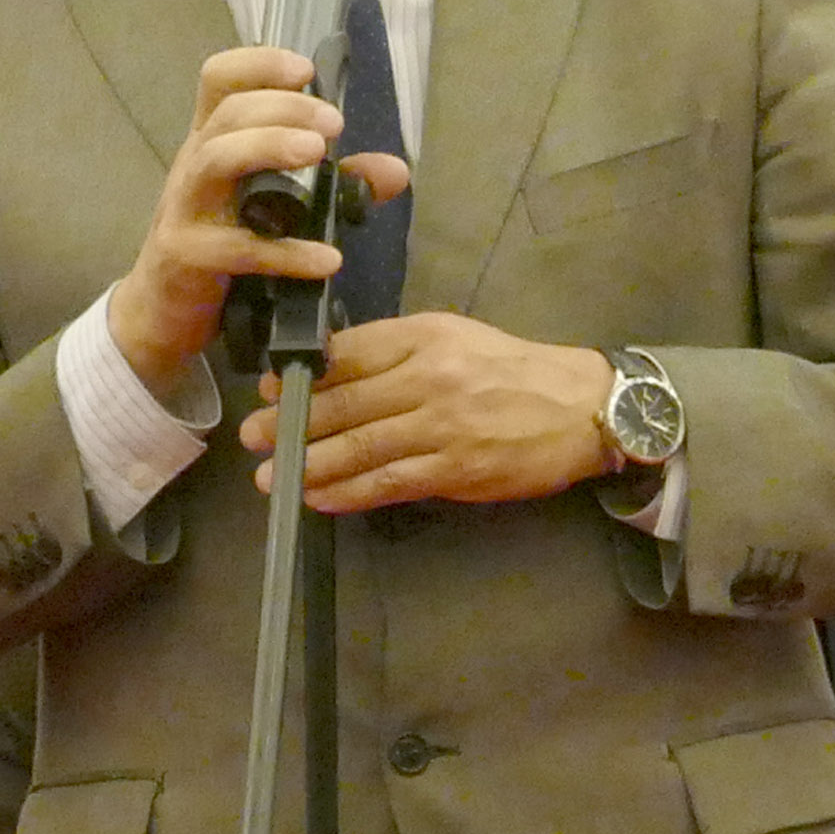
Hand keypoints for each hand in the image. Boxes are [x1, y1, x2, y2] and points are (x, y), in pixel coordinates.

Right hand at [107, 47, 412, 391]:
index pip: (219, 81)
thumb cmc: (218, 247)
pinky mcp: (185, 257)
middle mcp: (194, 166)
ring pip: (215, 160)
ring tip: (316, 152)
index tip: (305, 70)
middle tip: (332, 124)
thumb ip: (334, 185)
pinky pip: (235, 248)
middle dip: (282, 107)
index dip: (259, 64)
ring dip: (267, 146)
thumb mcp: (272, 208)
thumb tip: (395, 170)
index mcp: (212, 142)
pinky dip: (284, 251)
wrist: (161, 314)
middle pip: (226, 114)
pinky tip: (325, 257)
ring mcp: (184, 210)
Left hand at [242, 313, 615, 511]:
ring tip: (272, 476)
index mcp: (424, 335)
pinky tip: (319, 498)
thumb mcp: (453, 338)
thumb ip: (395, 351)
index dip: (302, 374)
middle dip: (290, 422)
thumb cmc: (512, 371)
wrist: (582, 407)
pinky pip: (389, 482)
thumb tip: (331, 372)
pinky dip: (348, 492)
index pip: (348, 353)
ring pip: (359, 446)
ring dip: (308, 464)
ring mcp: (442, 425)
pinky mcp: (456, 468)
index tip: (268, 389)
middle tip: (252, 436)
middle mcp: (430, 376)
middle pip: (344, 401)